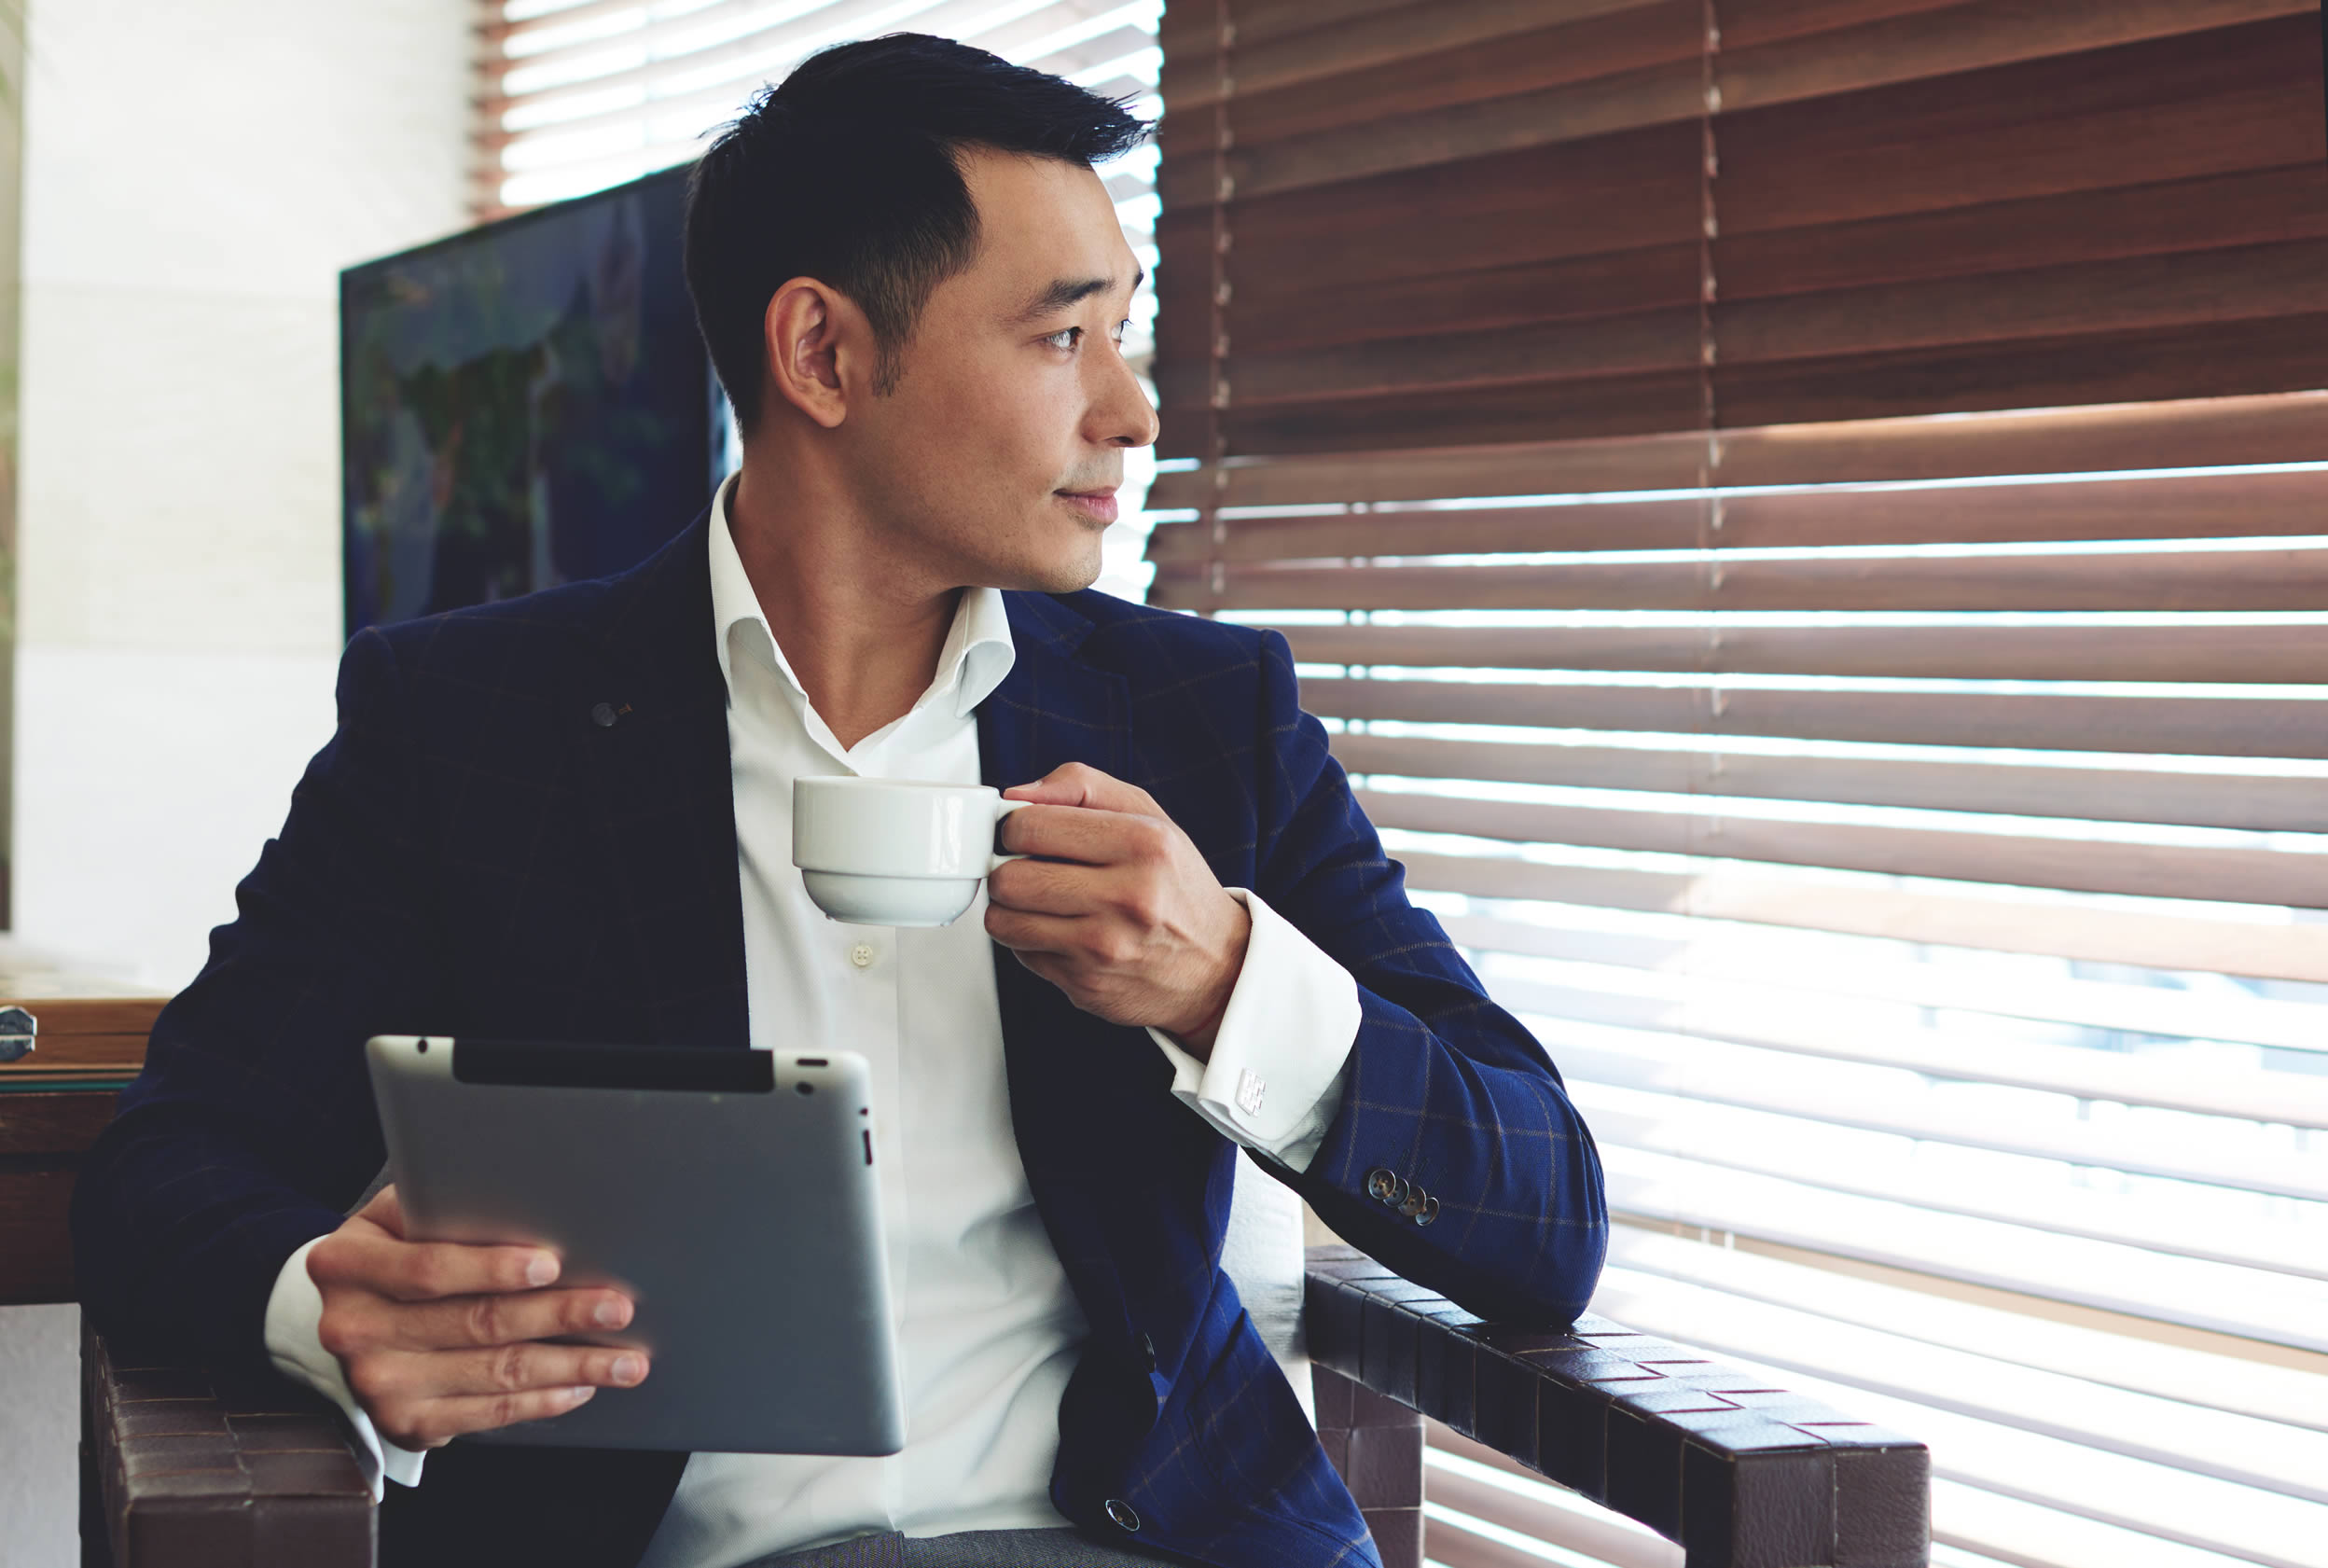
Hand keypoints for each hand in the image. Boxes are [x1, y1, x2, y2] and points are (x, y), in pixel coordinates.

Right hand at [306, 1186, 647, 1449]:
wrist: (349, 1318)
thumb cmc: (392, 1251)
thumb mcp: (399, 1217)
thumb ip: (446, 1208)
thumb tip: (534, 1205)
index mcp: (347, 1264)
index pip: (429, 1269)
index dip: (493, 1267)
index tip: (552, 1263)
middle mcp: (354, 1329)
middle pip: (475, 1324)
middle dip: (557, 1315)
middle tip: (616, 1308)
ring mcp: (378, 1384)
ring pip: (493, 1374)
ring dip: (570, 1367)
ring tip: (623, 1359)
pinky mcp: (406, 1423)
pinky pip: (488, 1414)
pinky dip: (541, 1400)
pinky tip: (580, 1385)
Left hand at [984, 762, 1250, 1058]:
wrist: (1217, 968)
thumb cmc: (1176, 886)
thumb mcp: (1148, 817)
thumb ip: (1082, 788)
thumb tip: (1017, 796)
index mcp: (1144, 843)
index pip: (1030, 827)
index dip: (1012, 828)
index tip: (1022, 834)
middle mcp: (1128, 896)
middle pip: (1009, 878)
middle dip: (1006, 870)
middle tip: (1027, 869)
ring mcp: (1105, 947)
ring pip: (1004, 922)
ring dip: (1009, 910)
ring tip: (1039, 901)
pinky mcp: (1087, 985)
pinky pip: (1022, 956)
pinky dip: (1030, 942)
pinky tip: (1061, 932)